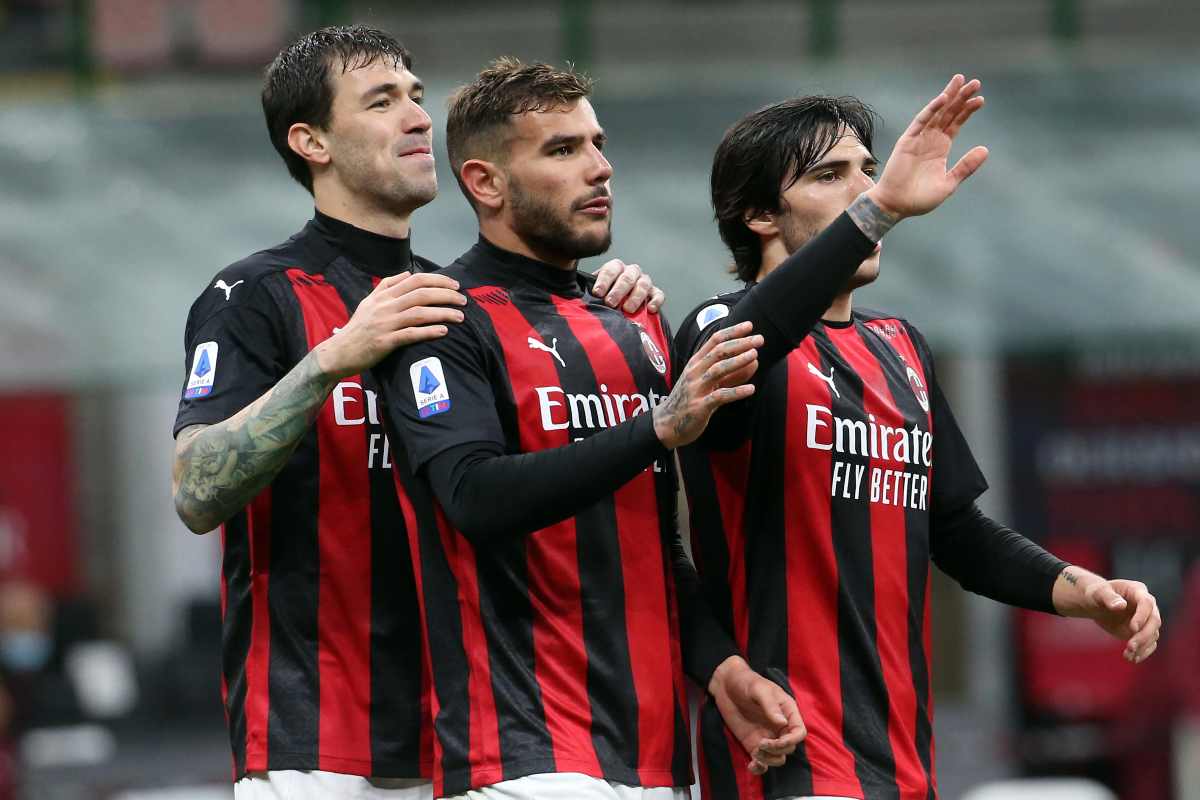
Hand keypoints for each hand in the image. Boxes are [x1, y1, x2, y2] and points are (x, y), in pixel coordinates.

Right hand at [315, 271, 465, 378]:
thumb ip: (387, 285)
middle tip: (463, 300)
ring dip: (442, 313)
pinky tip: (443, 331)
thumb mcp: (369, 301)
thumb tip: (408, 273)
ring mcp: (385, 323)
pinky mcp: (385, 341)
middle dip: (446, 295)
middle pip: (421, 294)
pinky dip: (428, 332)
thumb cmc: (358, 327)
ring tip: (460, 317)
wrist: (339, 351)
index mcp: (384, 295)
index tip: (455, 285)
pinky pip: (410, 334)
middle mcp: (385, 306)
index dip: (438, 280)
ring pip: (419, 313)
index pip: (415, 280)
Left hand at [590, 259, 665, 313]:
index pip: (611, 269)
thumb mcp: (596, 291)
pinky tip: (649, 309)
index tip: (597, 293)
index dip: (604, 280)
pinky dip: (655, 301)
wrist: (618, 305)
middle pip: (627, 277)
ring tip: (627, 310)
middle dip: (618, 290)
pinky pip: (659, 294)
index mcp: (616, 268)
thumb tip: (577, 294)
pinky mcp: (654, 293)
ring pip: (643, 284)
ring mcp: (644, 281)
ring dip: (635, 297)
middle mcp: (631, 272)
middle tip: (610, 303)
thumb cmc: (605, 297)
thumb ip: (590, 290)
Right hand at [653, 321, 760, 448]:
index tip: (749, 325)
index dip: (732, 332)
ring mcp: (696, 389)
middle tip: (759, 339)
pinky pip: (719, 396)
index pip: (714, 341)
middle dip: (740, 343)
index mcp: (696, 363)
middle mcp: (695, 372)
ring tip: (755, 355)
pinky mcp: (699, 406)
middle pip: (718, 352)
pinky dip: (736, 391)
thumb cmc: (689, 401)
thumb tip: (754, 362)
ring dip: (737, 361)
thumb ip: (730, 373)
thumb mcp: (707, 383)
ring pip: (718, 370)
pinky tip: (751, 389)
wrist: (667, 424)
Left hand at [708, 656, 805, 775]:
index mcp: (787, 712)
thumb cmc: (746, 681)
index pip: (799, 732)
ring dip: (768, 760)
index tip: (777, 742)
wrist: (726, 684)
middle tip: (760, 743)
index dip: (791, 741)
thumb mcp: (759, 689)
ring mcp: (767, 737)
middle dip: (777, 750)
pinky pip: (762, 761)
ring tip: (755, 752)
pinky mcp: (753, 744)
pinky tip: (751, 766)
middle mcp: (780, 727)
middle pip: (789, 748)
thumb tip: (783, 723)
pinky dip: (759, 768)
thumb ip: (770, 706)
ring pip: (777, 758)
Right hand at [866, 73, 989, 218]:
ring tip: (961, 81)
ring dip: (948, 96)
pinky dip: (931, 109)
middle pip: (948, 113)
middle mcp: (930, 140)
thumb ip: (966, 166)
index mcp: (940, 148)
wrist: (896, 206)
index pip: (956, 124)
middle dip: (961, 97)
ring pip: (936, 113)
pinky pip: (920, 121)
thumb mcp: (949, 183)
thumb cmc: (920, 199)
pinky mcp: (907, 141)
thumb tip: (985, 149)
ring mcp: (918, 139)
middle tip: (975, 83)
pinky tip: (943, 98)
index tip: (980, 100)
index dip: (967, 111)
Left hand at [1053, 566, 1161, 662]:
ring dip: (1143, 647)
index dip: (1142, 616)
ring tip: (1128, 656)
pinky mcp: (1143, 632)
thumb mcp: (1098, 593)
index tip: (1132, 628)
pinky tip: (1132, 659)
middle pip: (1154, 621)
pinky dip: (1142, 653)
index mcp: (1138, 591)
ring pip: (1153, 635)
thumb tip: (1120, 606)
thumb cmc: (1097, 594)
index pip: (1147, 603)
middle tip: (1130, 647)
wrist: (1097, 604)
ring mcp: (1147, 620)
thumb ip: (1108, 598)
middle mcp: (1147, 606)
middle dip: (1144, 635)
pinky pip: (1148, 644)